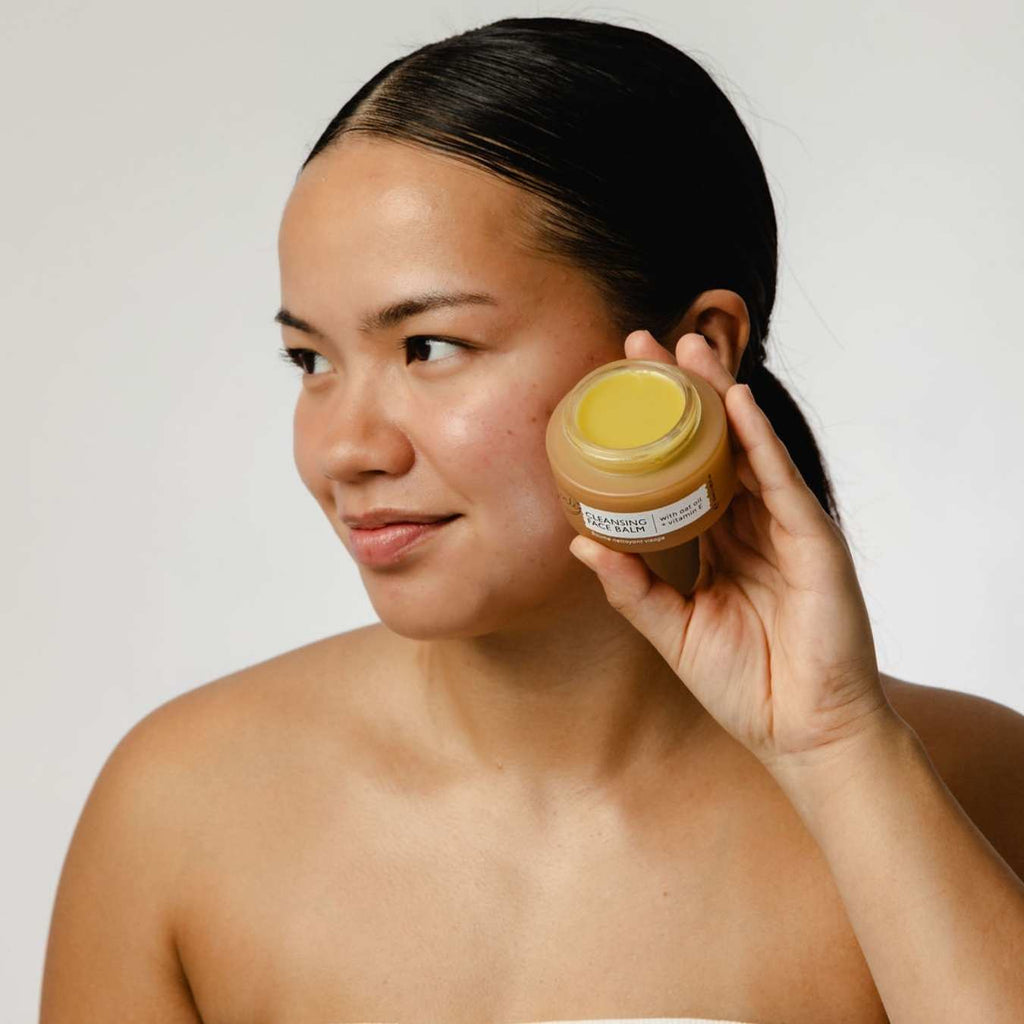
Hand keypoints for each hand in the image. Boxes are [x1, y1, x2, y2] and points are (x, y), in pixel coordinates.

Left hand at [568, 330, 898, 773]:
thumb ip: (632, 588)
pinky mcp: (813, 541)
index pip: (682, 473)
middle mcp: (751, 525)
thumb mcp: (673, 630)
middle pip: (713, 445)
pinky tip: (734, 402)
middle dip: (681, 394)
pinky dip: (760, 439)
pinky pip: (782, 480)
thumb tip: (582, 542)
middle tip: (641, 345)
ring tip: (686, 346)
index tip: (613, 391)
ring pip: (748, 447)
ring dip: (718, 395)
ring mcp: (785, 528)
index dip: (652, 432)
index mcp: (718, 544)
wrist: (800, 732)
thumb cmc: (744, 684)